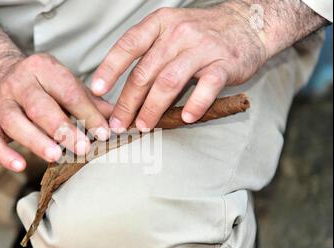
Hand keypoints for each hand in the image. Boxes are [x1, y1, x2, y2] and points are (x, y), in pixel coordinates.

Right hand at [0, 19, 111, 171]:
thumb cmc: (42, 86)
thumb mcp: (66, 84)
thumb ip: (92, 103)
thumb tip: (121, 122)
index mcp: (44, 69)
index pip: (69, 92)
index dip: (87, 113)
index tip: (104, 133)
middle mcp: (19, 82)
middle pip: (40, 106)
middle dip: (62, 128)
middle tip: (82, 148)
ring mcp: (0, 102)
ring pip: (14, 121)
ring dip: (35, 140)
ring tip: (55, 155)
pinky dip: (3, 154)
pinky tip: (20, 165)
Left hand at [91, 3, 266, 130]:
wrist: (248, 24)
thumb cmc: (202, 33)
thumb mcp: (171, 31)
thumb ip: (149, 55)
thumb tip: (123, 90)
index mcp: (160, 24)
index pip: (129, 45)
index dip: (110, 68)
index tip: (97, 90)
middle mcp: (178, 33)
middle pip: (145, 72)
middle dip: (128, 102)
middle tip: (119, 123)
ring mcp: (202, 48)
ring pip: (169, 81)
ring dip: (152, 108)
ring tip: (143, 126)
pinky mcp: (224, 63)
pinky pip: (207, 86)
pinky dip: (195, 103)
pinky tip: (186, 117)